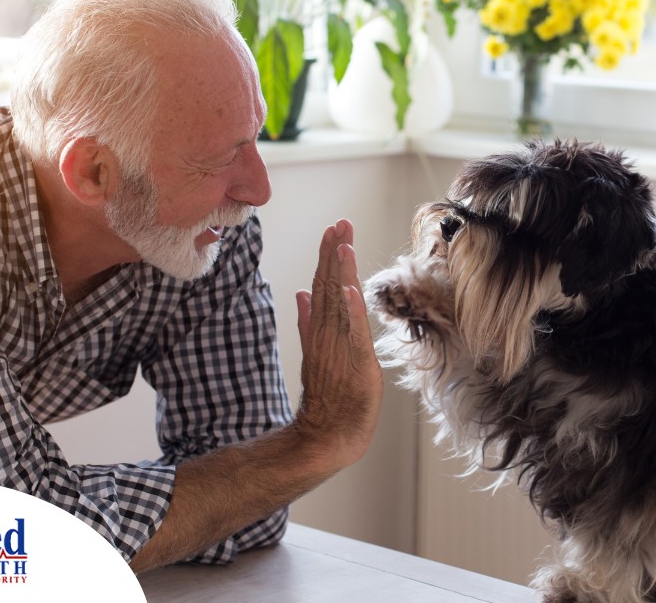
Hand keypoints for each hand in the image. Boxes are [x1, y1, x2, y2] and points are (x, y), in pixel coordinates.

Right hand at [294, 219, 384, 471]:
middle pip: (330, 285)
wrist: (329, 431)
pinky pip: (353, 331)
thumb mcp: (315, 352)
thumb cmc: (329, 395)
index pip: (324, 284)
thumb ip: (307, 322)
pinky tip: (351, 289)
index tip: (334, 229)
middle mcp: (328, 332)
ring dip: (342, 272)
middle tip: (340, 224)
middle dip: (335, 252)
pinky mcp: (354, 361)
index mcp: (321, 327)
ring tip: (343, 243)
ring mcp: (339, 346)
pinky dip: (352, 310)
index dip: (329, 255)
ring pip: (340, 301)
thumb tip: (301, 293)